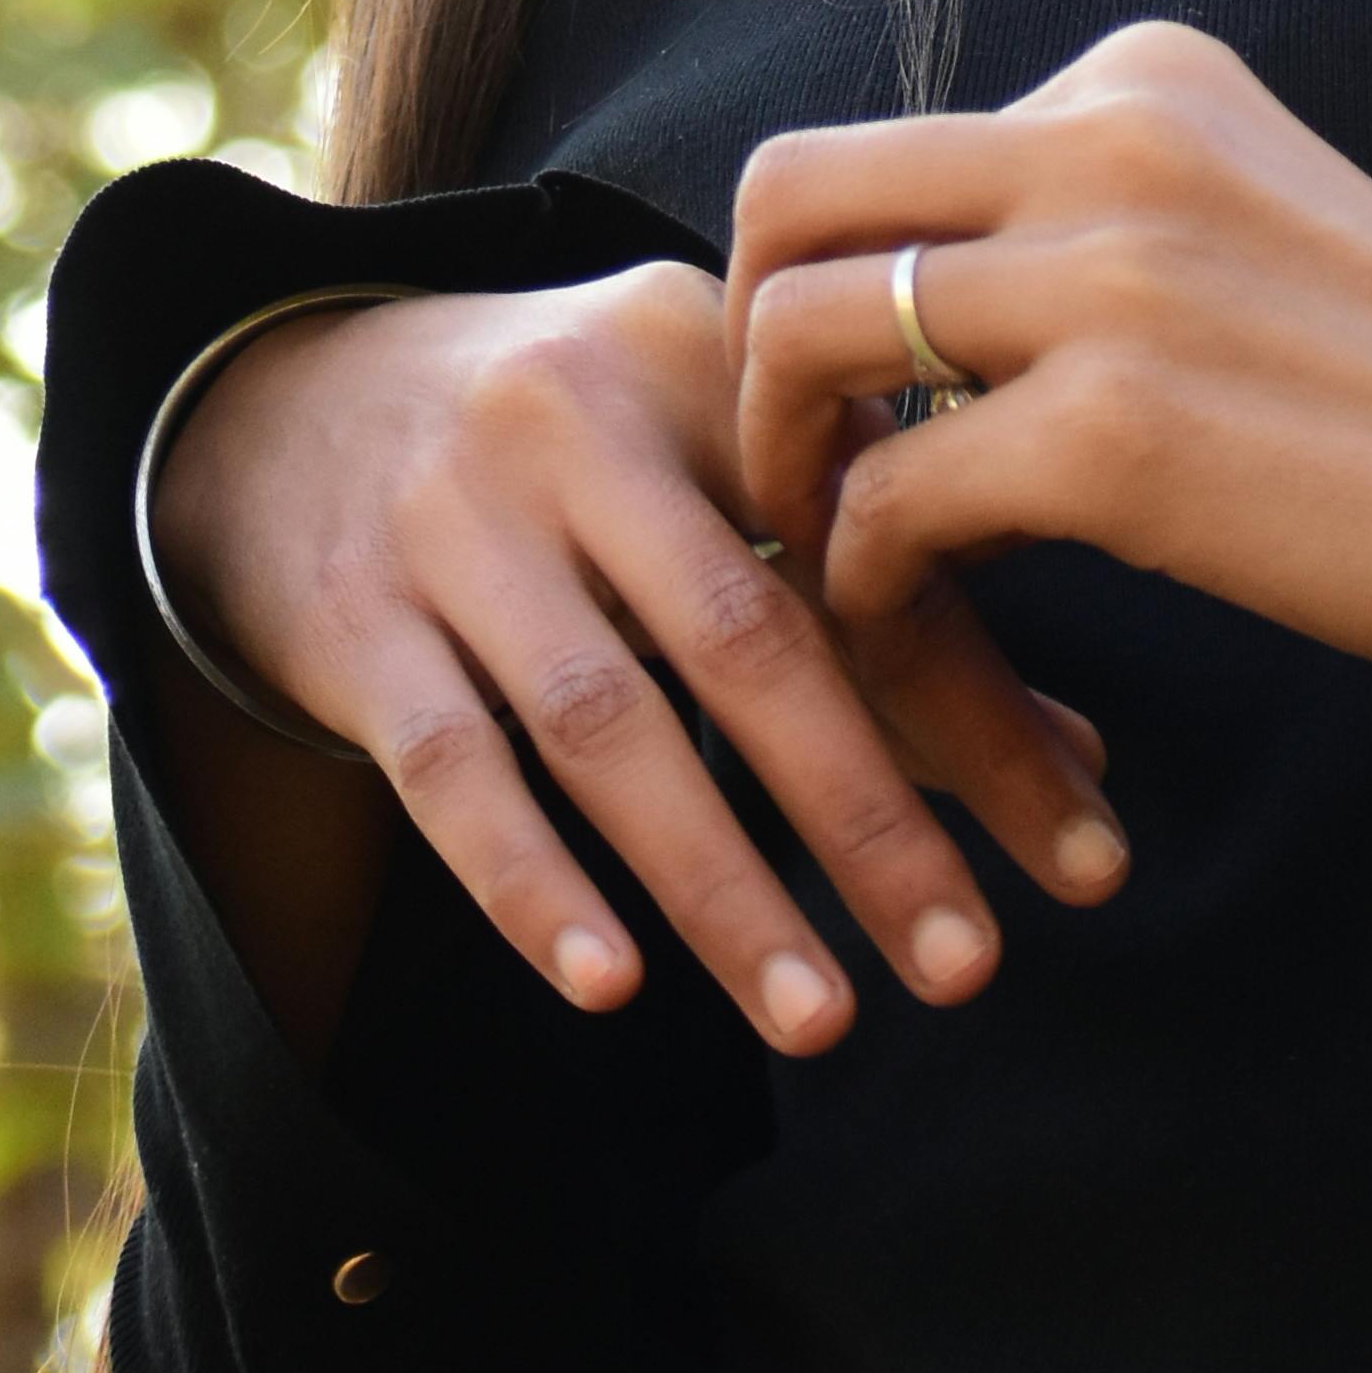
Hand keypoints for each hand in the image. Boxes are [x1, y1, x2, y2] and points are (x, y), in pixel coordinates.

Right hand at [148, 258, 1129, 1053]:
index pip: (868, 550)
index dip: (981, 708)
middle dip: (870, 815)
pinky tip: (612, 986)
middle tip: (968, 968)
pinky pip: (447, 768)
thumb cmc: (571, 446)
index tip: (1083, 858)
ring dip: (719, 880)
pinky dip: (531, 882)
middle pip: (748, 637)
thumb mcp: (714, 456)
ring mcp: (455, 519)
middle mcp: (578, 419)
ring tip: (821, 1015)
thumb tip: (1082, 764)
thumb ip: (877, 592)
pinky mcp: (352, 620)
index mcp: (704, 357)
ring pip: (605, 722)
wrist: (288, 394)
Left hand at [726, 25, 1371, 1051]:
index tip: (862, 409)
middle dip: (746, 341)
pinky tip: (926, 642)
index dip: (833, 282)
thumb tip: (937, 296)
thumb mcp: (1254, 234)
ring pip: (797, 336)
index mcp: (1147, 79)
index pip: (886, 145)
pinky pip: (881, 503)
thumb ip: (1105, 224)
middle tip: (797, 471)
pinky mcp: (1112, 436)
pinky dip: (866, 590)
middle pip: (787, 192)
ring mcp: (1107, 276)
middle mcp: (1112, 134)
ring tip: (836, 567)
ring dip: (782, 470)